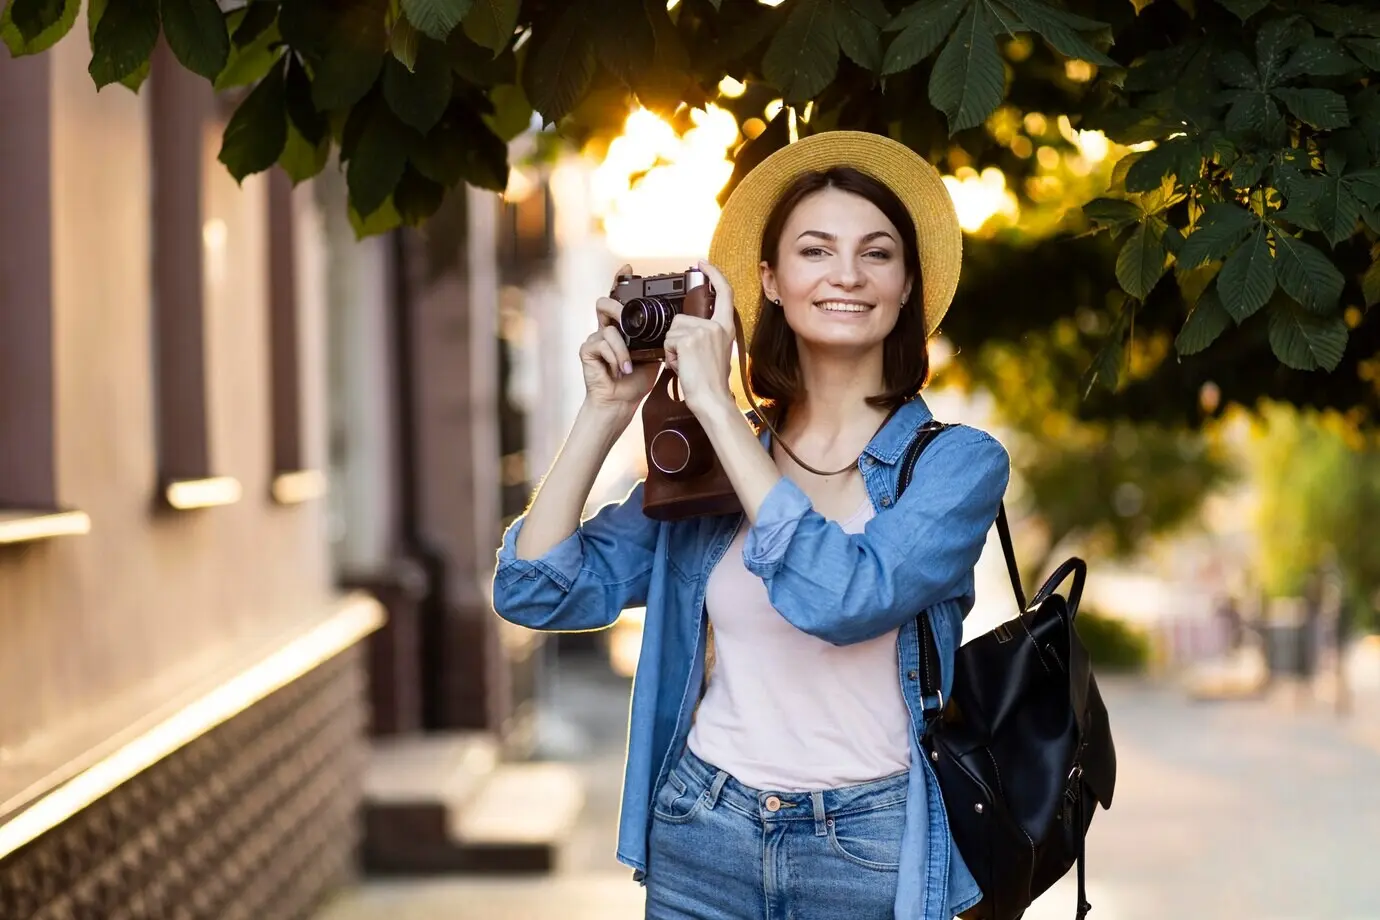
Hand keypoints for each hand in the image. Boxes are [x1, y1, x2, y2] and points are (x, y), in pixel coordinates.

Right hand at [580, 263, 659, 415]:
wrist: (621, 402)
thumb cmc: (636, 380)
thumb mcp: (654, 354)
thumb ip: (659, 337)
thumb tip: (677, 324)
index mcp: (622, 327)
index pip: (620, 299)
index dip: (621, 281)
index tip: (629, 269)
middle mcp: (606, 329)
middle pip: (605, 303)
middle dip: (617, 307)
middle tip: (626, 319)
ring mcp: (595, 338)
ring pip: (607, 325)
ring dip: (621, 345)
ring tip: (629, 363)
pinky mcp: (587, 350)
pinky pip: (602, 343)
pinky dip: (616, 357)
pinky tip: (621, 370)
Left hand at [663, 260, 736, 417]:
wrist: (711, 398)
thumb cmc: (711, 381)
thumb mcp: (716, 351)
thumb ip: (707, 334)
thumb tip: (689, 326)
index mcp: (726, 327)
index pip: (724, 292)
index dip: (713, 274)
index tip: (703, 264)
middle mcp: (717, 326)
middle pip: (682, 317)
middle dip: (677, 337)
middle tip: (689, 358)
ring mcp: (704, 331)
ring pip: (672, 330)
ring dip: (673, 348)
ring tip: (686, 363)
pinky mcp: (689, 339)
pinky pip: (668, 341)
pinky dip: (670, 356)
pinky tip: (682, 366)